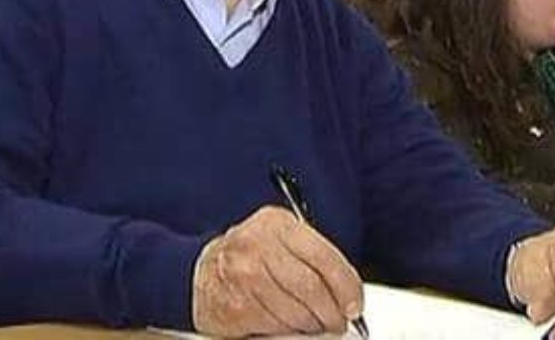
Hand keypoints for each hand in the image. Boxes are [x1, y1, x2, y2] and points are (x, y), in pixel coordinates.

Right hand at [191, 206, 362, 337]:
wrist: (200, 271)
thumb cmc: (250, 256)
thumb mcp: (281, 240)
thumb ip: (313, 258)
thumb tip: (348, 294)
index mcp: (277, 224)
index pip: (324, 257)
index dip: (346, 286)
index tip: (354, 305)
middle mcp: (257, 246)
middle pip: (311, 289)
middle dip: (331, 313)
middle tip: (337, 322)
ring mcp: (242, 276)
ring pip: (295, 313)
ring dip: (311, 327)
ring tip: (312, 325)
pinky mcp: (234, 307)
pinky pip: (275, 328)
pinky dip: (287, 333)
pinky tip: (286, 326)